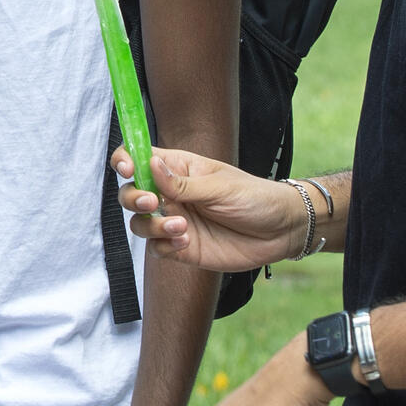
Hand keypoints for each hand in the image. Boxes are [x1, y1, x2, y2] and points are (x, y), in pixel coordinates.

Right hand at [117, 148, 304, 272]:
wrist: (280, 231)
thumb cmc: (255, 198)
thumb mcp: (219, 186)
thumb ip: (182, 182)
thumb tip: (149, 163)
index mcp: (178, 168)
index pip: (140, 157)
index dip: (125, 160)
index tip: (128, 169)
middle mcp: (171, 194)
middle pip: (131, 193)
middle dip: (133, 199)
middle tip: (153, 204)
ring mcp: (175, 221)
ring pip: (140, 224)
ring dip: (152, 226)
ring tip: (182, 227)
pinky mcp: (181, 247)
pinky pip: (156, 248)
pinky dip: (164, 246)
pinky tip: (186, 242)